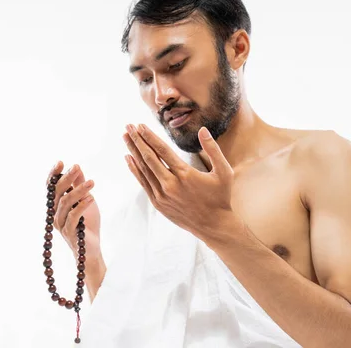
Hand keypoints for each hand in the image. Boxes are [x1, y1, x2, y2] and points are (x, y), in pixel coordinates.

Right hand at [46, 161, 101, 260]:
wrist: (91, 249)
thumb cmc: (87, 224)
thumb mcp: (85, 200)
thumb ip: (79, 185)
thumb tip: (77, 167)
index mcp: (56, 204)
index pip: (51, 187)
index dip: (54, 174)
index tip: (60, 162)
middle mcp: (55, 213)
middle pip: (57, 192)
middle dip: (67, 178)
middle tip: (77, 167)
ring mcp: (61, 224)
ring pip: (65, 203)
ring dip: (78, 190)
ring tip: (92, 183)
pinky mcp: (70, 232)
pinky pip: (73, 217)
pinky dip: (81, 206)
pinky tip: (91, 198)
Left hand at [122, 124, 243, 244]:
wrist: (213, 225)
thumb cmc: (220, 197)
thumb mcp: (224, 172)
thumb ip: (213, 150)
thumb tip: (203, 130)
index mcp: (185, 174)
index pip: (162, 150)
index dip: (150, 137)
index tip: (140, 125)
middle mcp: (171, 184)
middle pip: (149, 158)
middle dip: (137, 140)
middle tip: (128, 126)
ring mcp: (162, 195)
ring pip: (143, 169)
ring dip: (133, 151)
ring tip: (125, 137)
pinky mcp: (158, 203)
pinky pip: (143, 182)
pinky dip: (135, 169)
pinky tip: (128, 158)